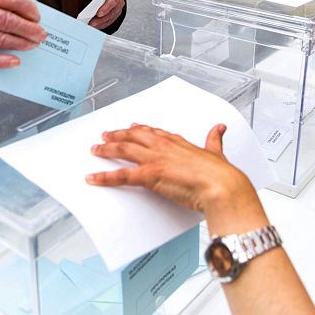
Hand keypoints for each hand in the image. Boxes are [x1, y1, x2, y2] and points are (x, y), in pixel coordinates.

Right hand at [0, 0, 46, 67]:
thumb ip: (4, 0)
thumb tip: (31, 16)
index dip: (29, 8)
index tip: (38, 16)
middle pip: (7, 21)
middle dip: (29, 29)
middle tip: (42, 34)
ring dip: (21, 44)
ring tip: (33, 44)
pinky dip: (2, 61)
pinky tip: (16, 61)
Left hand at [87, 124, 260, 223]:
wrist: (221, 186)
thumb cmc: (220, 175)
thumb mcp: (217, 152)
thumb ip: (215, 139)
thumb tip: (220, 128)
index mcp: (178, 142)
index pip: (154, 132)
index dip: (140, 129)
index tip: (131, 127)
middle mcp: (163, 146)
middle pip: (133, 137)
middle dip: (117, 136)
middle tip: (105, 136)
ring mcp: (154, 159)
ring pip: (123, 150)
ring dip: (106, 149)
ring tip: (96, 150)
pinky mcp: (148, 175)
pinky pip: (120, 175)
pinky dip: (104, 177)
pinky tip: (93, 177)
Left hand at [88, 0, 123, 29]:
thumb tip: (91, 7)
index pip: (112, 2)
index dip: (105, 9)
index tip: (98, 14)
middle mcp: (119, 3)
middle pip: (111, 13)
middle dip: (100, 19)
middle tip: (91, 23)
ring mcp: (118, 11)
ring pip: (109, 19)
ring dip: (100, 24)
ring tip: (90, 26)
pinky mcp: (115, 17)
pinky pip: (108, 22)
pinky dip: (101, 25)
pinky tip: (94, 26)